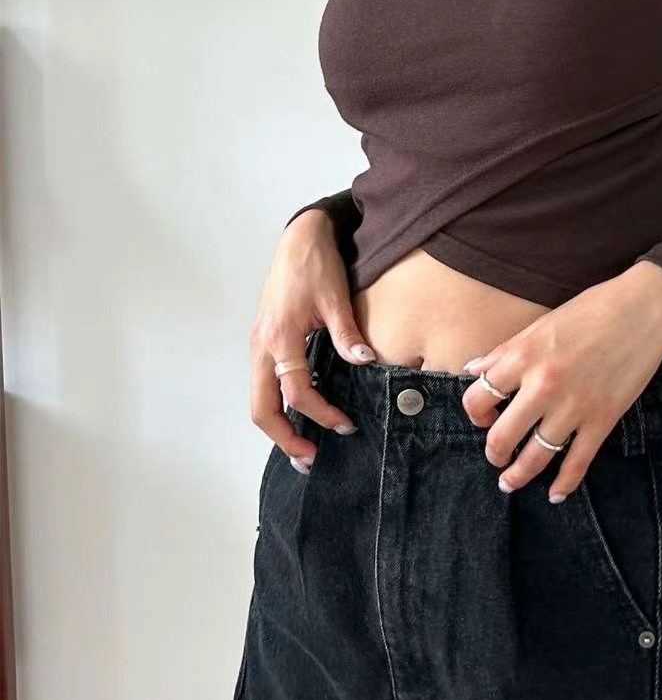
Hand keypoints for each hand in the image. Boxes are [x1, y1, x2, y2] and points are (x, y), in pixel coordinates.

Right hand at [249, 210, 374, 469]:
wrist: (300, 239)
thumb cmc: (316, 265)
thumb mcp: (336, 298)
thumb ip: (348, 334)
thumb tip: (366, 363)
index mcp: (280, 338)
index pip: (296, 393)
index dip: (321, 415)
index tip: (347, 426)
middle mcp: (262, 346)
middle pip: (261, 409)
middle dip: (284, 439)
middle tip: (310, 459)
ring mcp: (259, 346)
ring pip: (258, 399)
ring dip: (278, 427)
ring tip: (303, 448)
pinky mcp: (265, 343)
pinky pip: (264, 385)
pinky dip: (277, 407)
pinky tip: (299, 417)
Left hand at [460, 260, 661, 500]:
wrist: (644, 310)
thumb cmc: (591, 310)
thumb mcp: (539, 325)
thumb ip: (505, 352)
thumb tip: (474, 370)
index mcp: (523, 357)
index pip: (478, 398)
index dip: (474, 413)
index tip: (483, 417)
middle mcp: (543, 386)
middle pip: (501, 436)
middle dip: (494, 452)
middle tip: (496, 456)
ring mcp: (573, 407)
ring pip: (535, 457)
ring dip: (518, 474)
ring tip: (509, 482)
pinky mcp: (602, 420)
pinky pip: (577, 462)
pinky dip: (564, 483)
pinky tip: (555, 494)